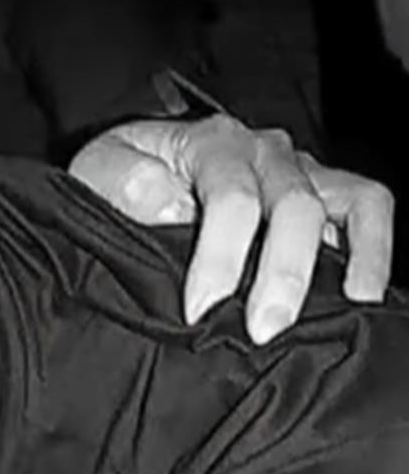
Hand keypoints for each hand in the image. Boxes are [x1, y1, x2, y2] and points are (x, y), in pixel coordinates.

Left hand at [69, 114, 394, 343]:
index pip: (230, 198)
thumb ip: (127, 183)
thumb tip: (174, 207)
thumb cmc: (118, 177)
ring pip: (344, 205)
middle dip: (281, 274)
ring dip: (345, 264)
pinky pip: (368, 208)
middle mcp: (263, 151)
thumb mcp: (98, 171)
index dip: (219, 257)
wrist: (131, 169)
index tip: (199, 309)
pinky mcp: (324, 192)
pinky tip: (360, 296)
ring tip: (334, 317)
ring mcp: (300, 170)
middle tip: (262, 330)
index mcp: (209, 143)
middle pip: (294, 206)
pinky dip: (375, 249)